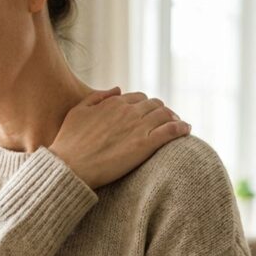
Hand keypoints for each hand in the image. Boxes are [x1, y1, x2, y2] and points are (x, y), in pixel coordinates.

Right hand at [49, 88, 190, 189]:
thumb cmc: (68, 143)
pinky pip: (171, 131)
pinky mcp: (145, 145)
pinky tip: (186, 130)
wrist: (70, 167)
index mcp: (114, 103)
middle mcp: (128, 111)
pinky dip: (181, 128)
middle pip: (155, 105)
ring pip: (165, 115)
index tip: (148, 114)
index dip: (145, 106)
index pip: (139, 98)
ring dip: (173, 117)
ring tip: (178, 125)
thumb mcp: (77, 112)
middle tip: (166, 120)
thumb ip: (97, 97)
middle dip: (161, 111)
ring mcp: (138, 127)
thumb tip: (118, 89)